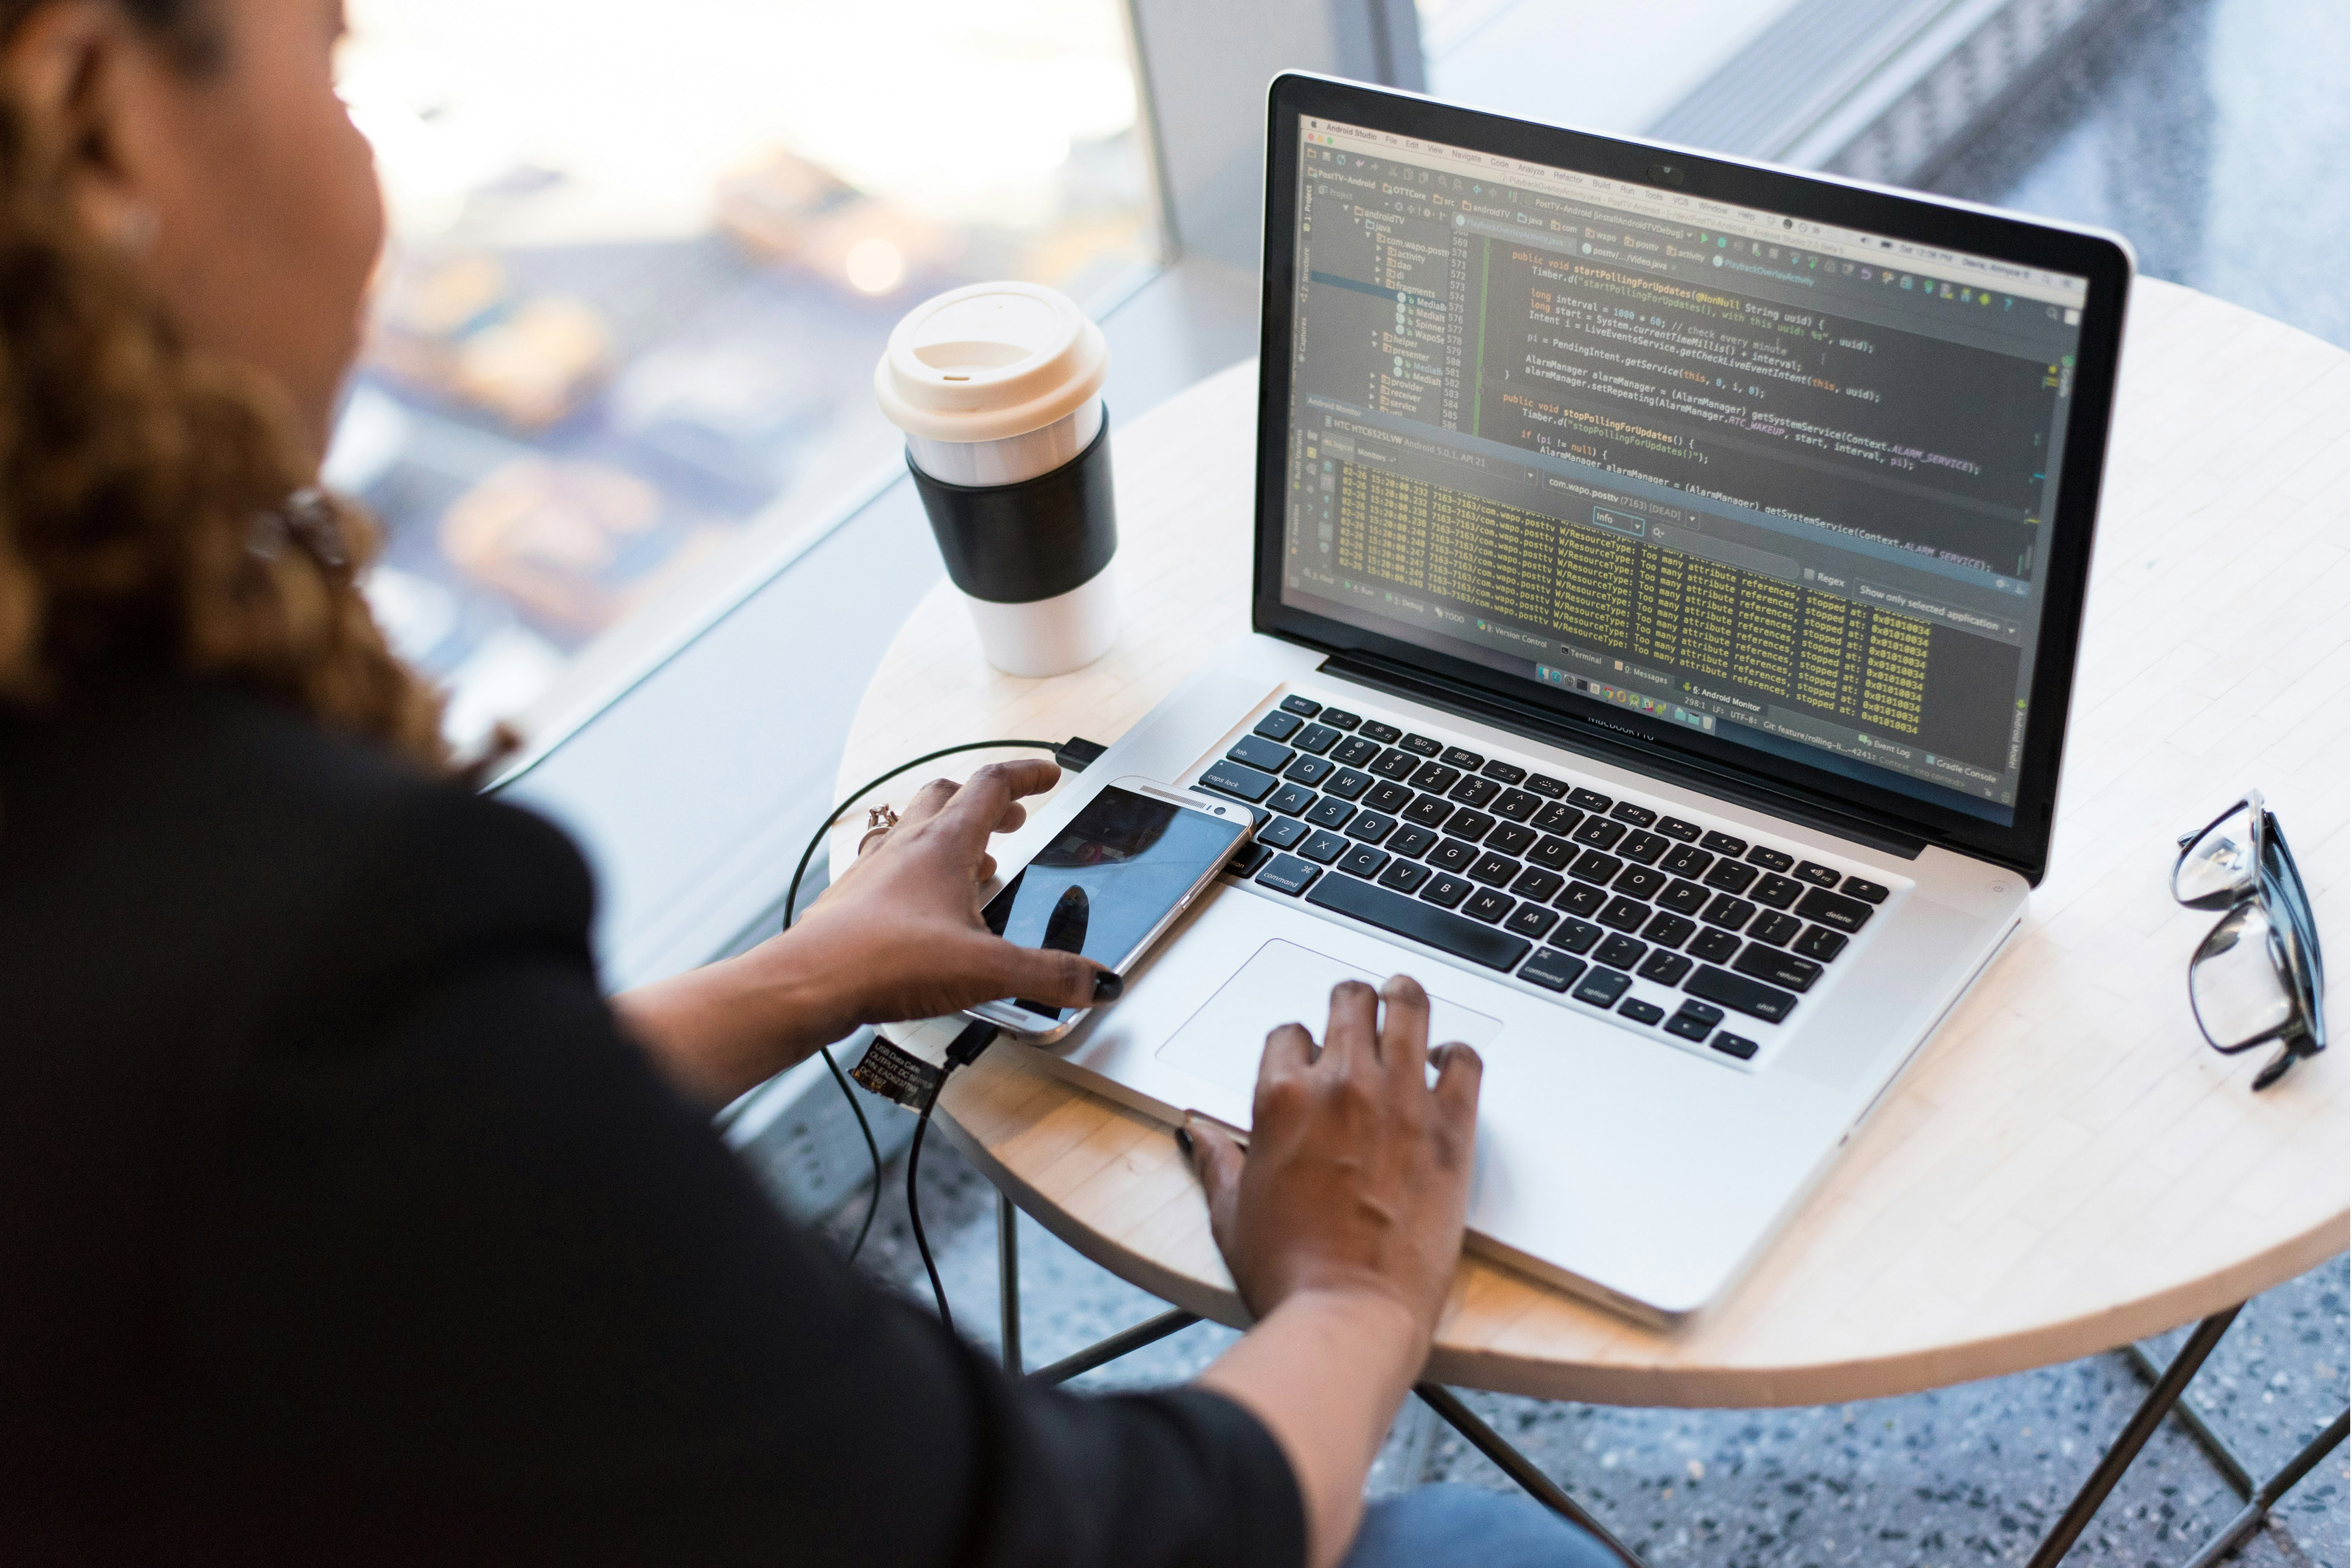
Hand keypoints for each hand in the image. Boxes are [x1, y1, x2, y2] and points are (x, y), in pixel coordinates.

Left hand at [791, 758, 1114, 1028]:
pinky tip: (927, 908)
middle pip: (948, 795)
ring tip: (977, 865)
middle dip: (987, 802)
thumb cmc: (887, 961)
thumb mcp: (987, 970)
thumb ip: (1049, 975)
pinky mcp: (854, 900)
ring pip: (915, 828)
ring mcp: (875, 869)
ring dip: (951, 835)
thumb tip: (1096, 981)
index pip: (992, 785)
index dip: (1027, 775)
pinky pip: (890, 866)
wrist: (810, 982)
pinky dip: (917, 871)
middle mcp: (906, 845)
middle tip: (1012, 819)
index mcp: (944, 843)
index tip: (1048, 774)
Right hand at [1184, 975, 1482, 1567]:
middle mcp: (1341, 1084)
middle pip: (1349, 1001)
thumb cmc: (1289, 1273)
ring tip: (1404, 998)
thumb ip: (1216, 1159)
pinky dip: (1457, 1054)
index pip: (1289, 1033)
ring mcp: (1401, 1100)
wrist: (1349, 1315)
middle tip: (1358, 1011)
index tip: (1307, 1063)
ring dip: (1404, 999)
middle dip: (1350, 1002)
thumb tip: (1197, 1132)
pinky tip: (1449, 1062)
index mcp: (1280, 1096)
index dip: (1297, 1047)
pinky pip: (1465, 1061)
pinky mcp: (1451, 1129)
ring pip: (1408, 1008)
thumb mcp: (1229, 1212)